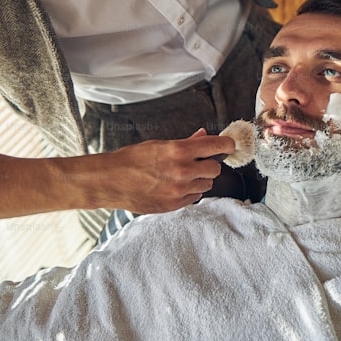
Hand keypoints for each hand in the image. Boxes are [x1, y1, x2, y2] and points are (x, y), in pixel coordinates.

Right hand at [99, 128, 235, 213]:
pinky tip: (174, 186)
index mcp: (179, 151)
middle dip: (209, 164)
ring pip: (207, 184)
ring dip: (200, 179)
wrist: (111, 182)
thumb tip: (204, 135)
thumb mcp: (159, 145)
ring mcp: (179, 190)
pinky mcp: (174, 205)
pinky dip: (190, 192)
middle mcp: (182, 171)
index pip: (216, 146)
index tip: (230, 145)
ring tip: (182, 175)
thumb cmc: (132, 160)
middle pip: (215, 168)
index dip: (227, 145)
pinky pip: (195, 197)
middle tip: (197, 162)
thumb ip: (186, 142)